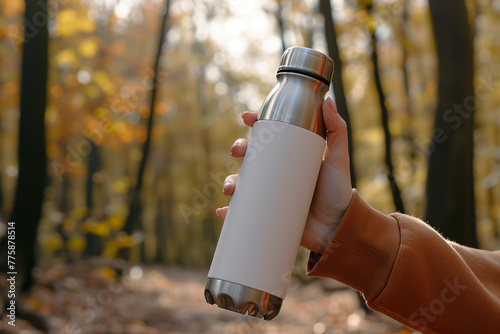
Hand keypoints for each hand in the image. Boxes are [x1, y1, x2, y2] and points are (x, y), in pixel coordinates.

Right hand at [216, 97, 352, 253]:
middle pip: (250, 156)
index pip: (268, 135)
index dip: (255, 124)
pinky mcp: (266, 213)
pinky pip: (242, 212)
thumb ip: (337, 130)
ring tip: (231, 189)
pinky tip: (223, 211)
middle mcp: (276, 173)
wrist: (336, 227)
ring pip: (241, 182)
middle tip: (237, 152)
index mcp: (289, 156)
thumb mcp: (339, 159)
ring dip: (229, 182)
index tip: (246, 117)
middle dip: (239, 149)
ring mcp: (269, 193)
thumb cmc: (337, 192)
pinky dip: (228, 212)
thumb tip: (328, 101)